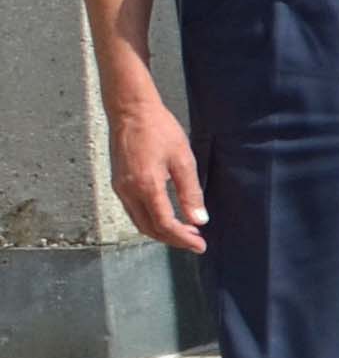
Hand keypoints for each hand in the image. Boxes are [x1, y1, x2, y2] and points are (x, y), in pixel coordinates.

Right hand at [102, 85, 203, 253]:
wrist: (130, 111)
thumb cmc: (159, 130)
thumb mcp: (183, 159)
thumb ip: (190, 192)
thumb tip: (199, 220)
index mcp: (146, 186)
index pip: (164, 224)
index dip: (183, 239)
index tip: (200, 245)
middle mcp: (128, 191)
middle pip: (149, 228)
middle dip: (172, 239)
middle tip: (195, 241)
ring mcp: (120, 188)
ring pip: (139, 221)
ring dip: (161, 231)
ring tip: (184, 231)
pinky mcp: (118, 183)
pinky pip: (133, 210)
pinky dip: (150, 220)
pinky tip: (166, 216)